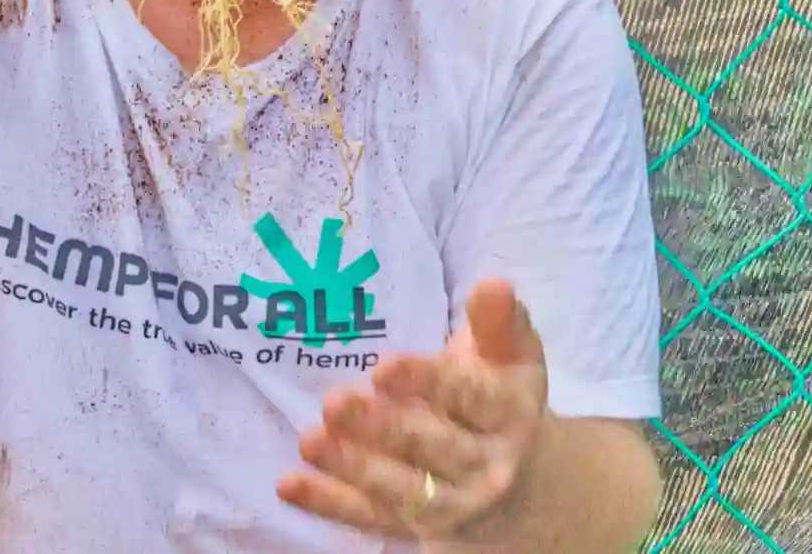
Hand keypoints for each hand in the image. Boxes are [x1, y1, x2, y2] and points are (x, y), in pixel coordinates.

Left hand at [278, 279, 550, 541]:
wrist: (522, 486)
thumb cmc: (501, 400)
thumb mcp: (512, 358)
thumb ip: (499, 322)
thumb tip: (492, 284)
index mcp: (510, 415)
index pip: (471, 398)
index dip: (427, 383)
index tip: (383, 366)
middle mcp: (487, 467)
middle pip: (432, 448)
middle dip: (383, 428)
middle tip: (335, 403)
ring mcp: (450, 504)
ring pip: (400, 489)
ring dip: (352, 467)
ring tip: (309, 440)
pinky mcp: (413, 528)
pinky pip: (369, 517)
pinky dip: (329, 504)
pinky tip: (289, 484)